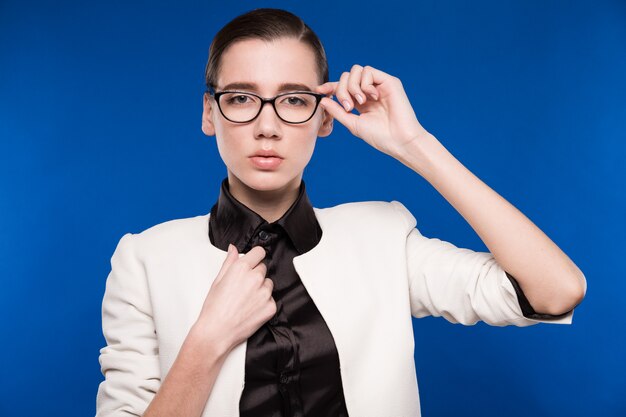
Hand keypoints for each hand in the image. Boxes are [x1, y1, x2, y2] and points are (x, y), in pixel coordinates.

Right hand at [195, 244, 275, 352]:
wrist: (216, 332)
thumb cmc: (214, 308)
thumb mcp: (218, 280)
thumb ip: (229, 262)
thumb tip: (233, 249)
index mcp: (241, 269)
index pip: (259, 252)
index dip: (255, 256)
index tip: (254, 260)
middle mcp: (255, 278)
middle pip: (263, 268)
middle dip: (255, 274)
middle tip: (243, 287)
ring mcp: (264, 293)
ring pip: (268, 283)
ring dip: (261, 288)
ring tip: (246, 300)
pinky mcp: (271, 307)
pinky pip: (271, 299)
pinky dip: (264, 303)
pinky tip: (251, 309)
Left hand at [315, 65, 429, 160]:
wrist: (399, 140)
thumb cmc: (380, 137)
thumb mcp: (353, 124)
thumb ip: (338, 111)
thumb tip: (323, 100)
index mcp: (361, 101)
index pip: (342, 87)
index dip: (330, 86)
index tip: (319, 90)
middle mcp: (369, 91)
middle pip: (346, 76)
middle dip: (342, 90)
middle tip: (349, 107)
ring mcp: (379, 85)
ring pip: (356, 71)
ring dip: (352, 86)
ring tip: (360, 102)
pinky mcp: (389, 81)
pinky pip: (369, 71)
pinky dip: (365, 84)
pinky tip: (371, 97)